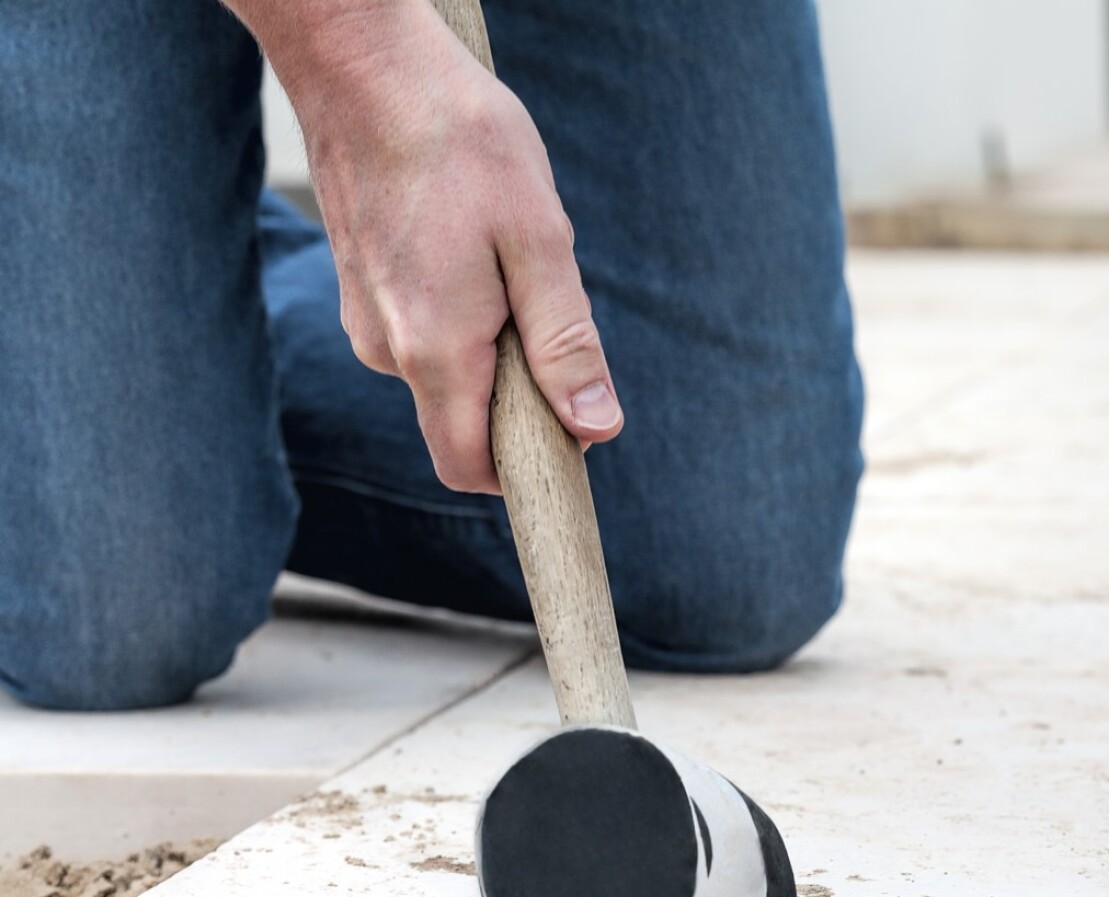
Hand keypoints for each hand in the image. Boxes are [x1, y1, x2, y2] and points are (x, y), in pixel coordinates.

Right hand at [288, 6, 620, 492]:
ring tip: (503, 258)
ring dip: (491, 343)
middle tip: (545, 312)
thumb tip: (595, 427)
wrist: (363, 63)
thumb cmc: (459, 140)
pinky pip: (423, 331)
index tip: (569, 438)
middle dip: (517, 395)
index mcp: (434, 351)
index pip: (468, 466)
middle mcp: (387, 349)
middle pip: (462, 422)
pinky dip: (461, 312)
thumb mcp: (539, 241)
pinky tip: (470, 242)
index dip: (524, 470)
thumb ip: (565, 344)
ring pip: (446, 372)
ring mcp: (365, 318)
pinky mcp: (361, 288)